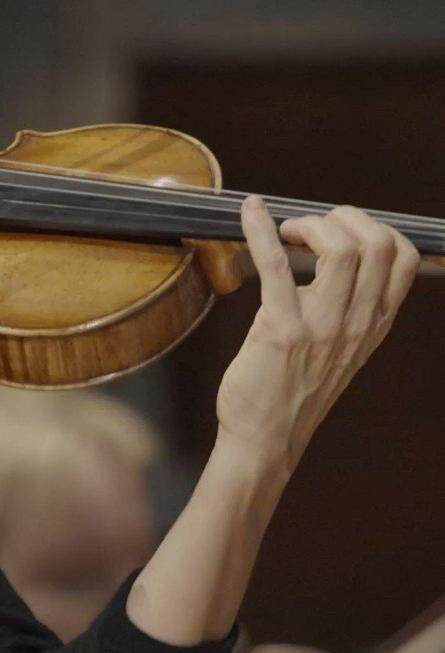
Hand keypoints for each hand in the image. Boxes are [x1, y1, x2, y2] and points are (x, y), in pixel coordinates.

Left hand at [215, 197, 417, 475]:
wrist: (265, 440)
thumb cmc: (292, 392)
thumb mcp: (341, 349)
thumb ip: (348, 310)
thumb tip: (333, 260)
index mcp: (374, 324)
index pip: (403, 258)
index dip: (372, 227)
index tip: (338, 230)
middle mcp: (357, 324)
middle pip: (377, 244)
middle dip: (341, 217)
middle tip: (307, 227)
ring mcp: (322, 327)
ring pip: (341, 249)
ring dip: (309, 224)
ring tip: (284, 230)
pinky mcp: (281, 329)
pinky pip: (277, 265)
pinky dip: (260, 230)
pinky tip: (249, 212)